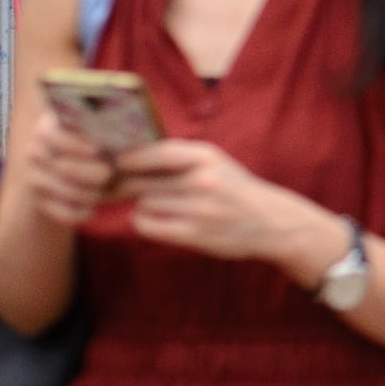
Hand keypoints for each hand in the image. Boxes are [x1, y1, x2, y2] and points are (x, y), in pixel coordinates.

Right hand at [0, 87, 125, 235]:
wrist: (81, 173)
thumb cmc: (105, 148)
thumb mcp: (110, 136)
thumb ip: (117, 132)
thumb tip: (136, 133)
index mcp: (50, 125)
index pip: (53, 134)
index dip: (75, 143)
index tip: (98, 150)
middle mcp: (36, 150)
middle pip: (61, 165)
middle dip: (89, 172)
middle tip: (109, 174)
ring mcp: (33, 176)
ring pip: (63, 190)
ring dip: (88, 194)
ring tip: (104, 192)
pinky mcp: (38, 201)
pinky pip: (59, 211)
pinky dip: (77, 213)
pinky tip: (91, 210)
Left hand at [107, 133, 319, 272]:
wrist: (271, 222)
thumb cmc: (233, 189)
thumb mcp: (213, 163)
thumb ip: (177, 158)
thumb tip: (123, 158)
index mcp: (207, 156)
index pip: (154, 152)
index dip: (128, 159)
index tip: (113, 164)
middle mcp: (203, 179)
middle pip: (140, 180)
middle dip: (123, 184)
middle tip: (113, 187)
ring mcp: (199, 208)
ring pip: (143, 203)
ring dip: (143, 206)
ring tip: (161, 207)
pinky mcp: (194, 233)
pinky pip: (148, 225)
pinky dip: (146, 223)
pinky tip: (159, 221)